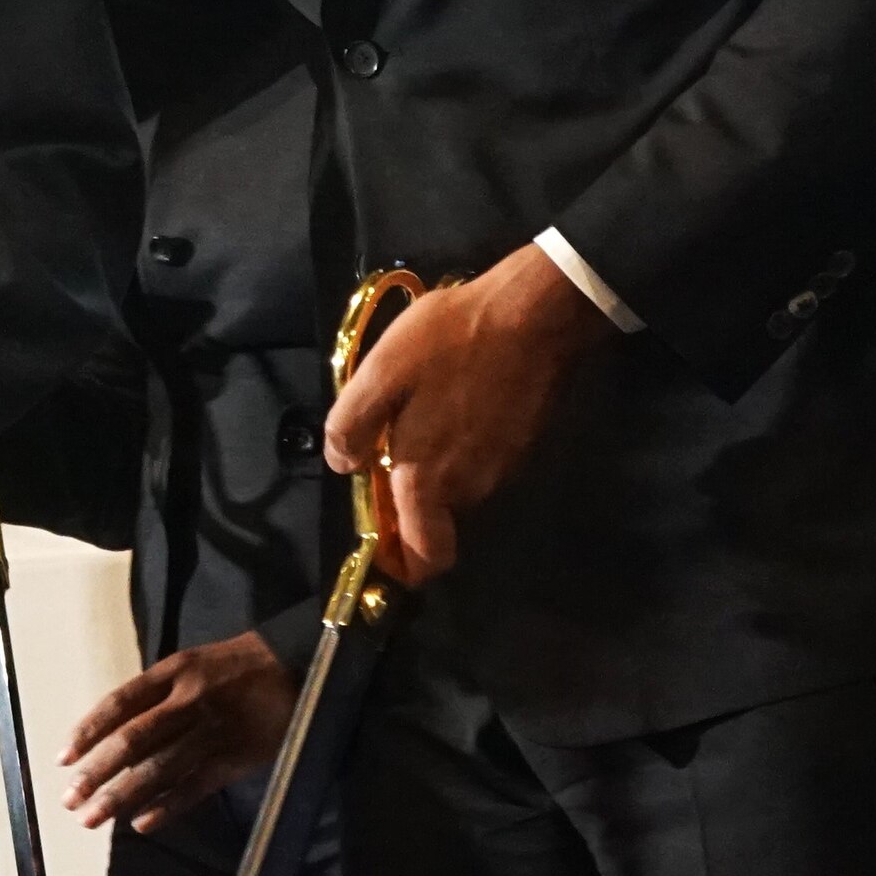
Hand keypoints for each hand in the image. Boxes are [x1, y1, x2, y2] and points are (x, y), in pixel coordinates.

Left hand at [59, 631, 293, 833]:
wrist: (296, 665)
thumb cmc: (235, 667)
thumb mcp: (192, 664)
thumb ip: (157, 695)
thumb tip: (115, 735)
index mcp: (174, 672)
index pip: (120, 703)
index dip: (89, 731)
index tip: (63, 759)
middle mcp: (188, 700)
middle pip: (133, 739)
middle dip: (98, 772)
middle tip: (70, 800)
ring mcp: (213, 730)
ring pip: (159, 768)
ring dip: (122, 796)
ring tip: (92, 818)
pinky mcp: (236, 757)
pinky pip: (196, 786)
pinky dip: (167, 806)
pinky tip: (142, 824)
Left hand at [322, 243, 595, 584]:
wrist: (534, 314)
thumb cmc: (451, 340)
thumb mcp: (382, 371)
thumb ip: (352, 425)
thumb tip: (342, 466)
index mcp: (428, 478)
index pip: (423, 557)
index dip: (402, 561)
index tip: (385, 545)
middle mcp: (469, 488)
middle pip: (437, 520)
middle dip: (415, 501)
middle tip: (395, 449)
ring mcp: (504, 469)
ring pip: (461, 491)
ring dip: (441, 470)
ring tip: (427, 416)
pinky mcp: (525, 445)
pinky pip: (484, 464)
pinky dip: (468, 448)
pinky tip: (460, 404)